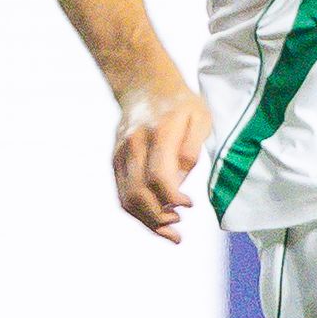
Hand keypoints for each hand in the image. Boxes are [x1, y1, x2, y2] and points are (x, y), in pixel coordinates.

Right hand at [110, 82, 208, 241]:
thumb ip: (192, 147)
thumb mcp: (200, 117)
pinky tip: (155, 219)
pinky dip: (136, 211)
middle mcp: (134, 145)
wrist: (144, 85)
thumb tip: (182, 176)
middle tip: (178, 231)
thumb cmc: (181, 104)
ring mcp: (120, 153)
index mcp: (158, 134)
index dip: (171, 198)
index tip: (188, 206)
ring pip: (125, 197)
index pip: (158, 176)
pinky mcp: (115, 159)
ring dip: (146, 220)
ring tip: (169, 232)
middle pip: (138, 192)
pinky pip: (121, 192)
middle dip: (157, 218)